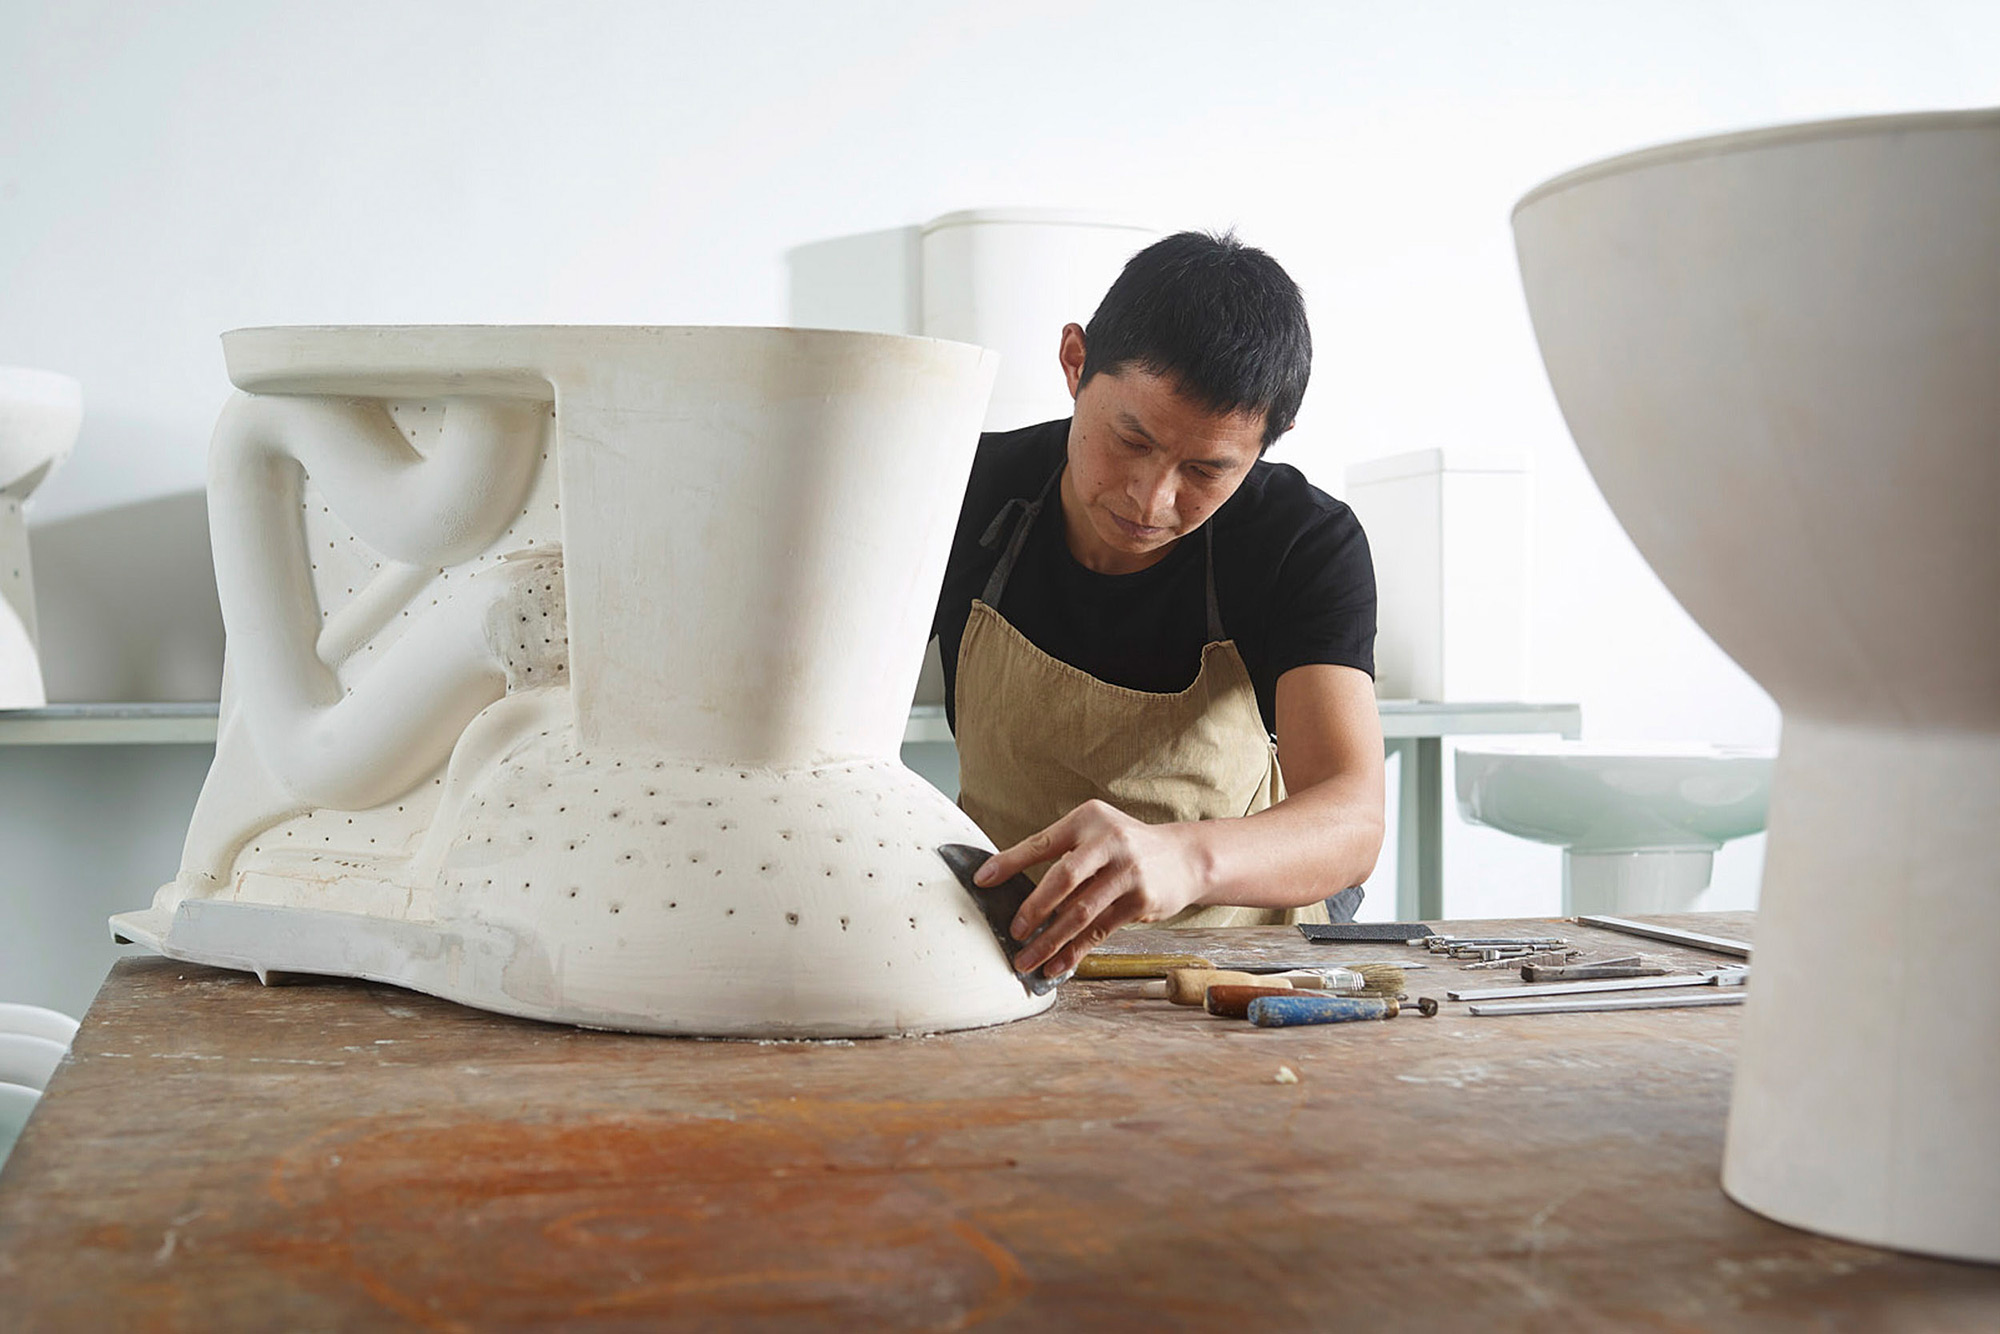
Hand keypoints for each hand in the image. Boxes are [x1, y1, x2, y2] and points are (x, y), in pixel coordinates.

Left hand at [973, 800, 1207, 977]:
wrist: (1185, 857)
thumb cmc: (1127, 847)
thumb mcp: (1095, 833)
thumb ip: (1061, 851)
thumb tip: (1007, 881)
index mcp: (1088, 819)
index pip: (1041, 843)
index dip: (1009, 862)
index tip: (981, 881)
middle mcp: (1109, 842)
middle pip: (1062, 879)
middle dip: (1033, 910)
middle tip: (1013, 932)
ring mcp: (1128, 872)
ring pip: (1081, 912)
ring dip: (1051, 941)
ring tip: (1028, 960)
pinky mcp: (1141, 901)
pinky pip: (1100, 931)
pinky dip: (1076, 951)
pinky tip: (1059, 965)